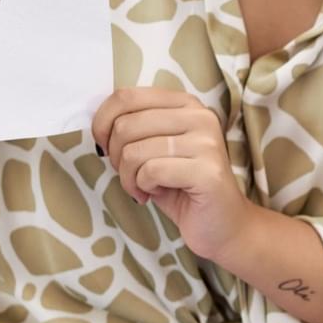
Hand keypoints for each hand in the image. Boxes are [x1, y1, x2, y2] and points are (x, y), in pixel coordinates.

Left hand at [91, 85, 258, 264]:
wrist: (224, 226)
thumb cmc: (183, 188)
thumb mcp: (155, 149)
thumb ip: (135, 129)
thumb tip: (99, 126)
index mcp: (185, 104)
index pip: (127, 96)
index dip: (103, 122)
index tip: (105, 147)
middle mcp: (200, 116)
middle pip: (126, 125)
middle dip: (115, 157)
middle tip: (129, 175)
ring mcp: (207, 143)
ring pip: (135, 151)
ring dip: (128, 177)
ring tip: (142, 188)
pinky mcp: (208, 171)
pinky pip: (151, 172)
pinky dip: (143, 187)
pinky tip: (156, 194)